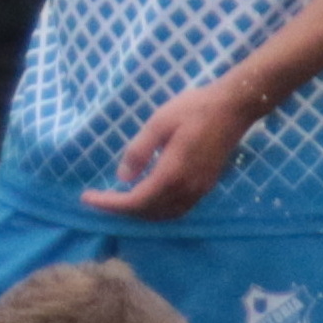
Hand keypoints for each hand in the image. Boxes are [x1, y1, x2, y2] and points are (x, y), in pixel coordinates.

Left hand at [86, 74, 263, 220]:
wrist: (234, 107)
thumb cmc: (194, 109)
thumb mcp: (159, 123)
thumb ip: (139, 151)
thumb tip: (122, 178)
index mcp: (172, 174)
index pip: (135, 201)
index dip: (110, 204)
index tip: (88, 198)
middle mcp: (186, 189)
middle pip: (148, 213)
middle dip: (121, 210)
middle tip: (100, 198)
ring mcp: (199, 190)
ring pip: (165, 215)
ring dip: (140, 213)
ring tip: (120, 200)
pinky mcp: (206, 186)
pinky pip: (178, 209)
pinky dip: (158, 210)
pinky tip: (148, 197)